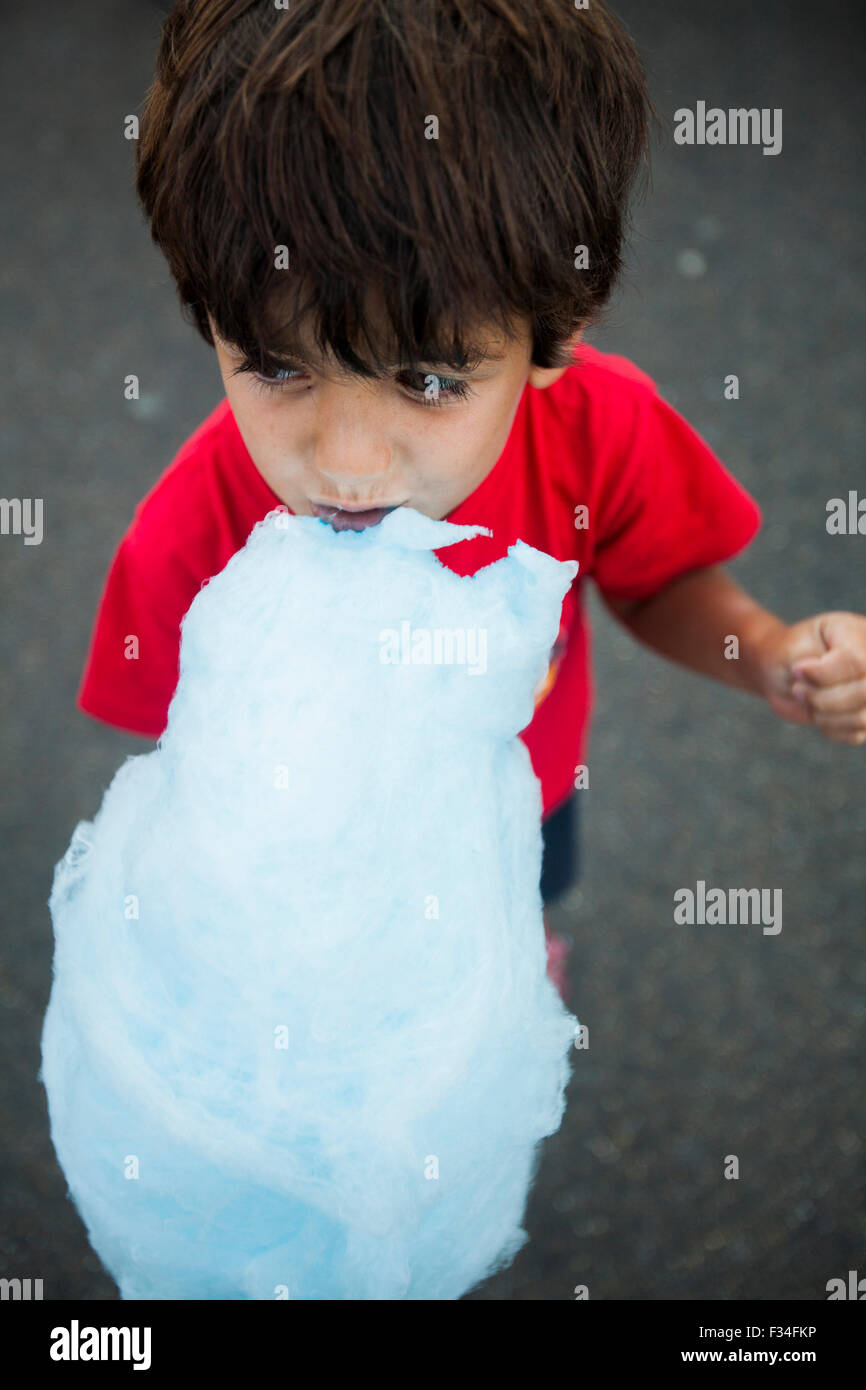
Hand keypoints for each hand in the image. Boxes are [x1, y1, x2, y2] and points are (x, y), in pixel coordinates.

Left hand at [757, 611, 865, 744]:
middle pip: (865, 692)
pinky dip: (829, 726)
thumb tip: (822, 680)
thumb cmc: (792, 653)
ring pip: (861, 718)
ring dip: (823, 713)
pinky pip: (855, 734)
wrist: (787, 670)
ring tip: (807, 698)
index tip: (797, 670)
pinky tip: (818, 710)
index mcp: (863, 634)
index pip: (856, 661)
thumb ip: (815, 663)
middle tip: (798, 689)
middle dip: (822, 697)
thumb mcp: (797, 648)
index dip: (823, 673)